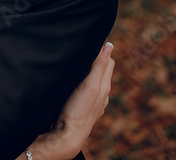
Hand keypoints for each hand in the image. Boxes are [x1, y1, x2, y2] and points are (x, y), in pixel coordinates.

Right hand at [26, 42, 114, 159]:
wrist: (66, 135)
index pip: (108, 61)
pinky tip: (72, 82)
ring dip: (86, 71)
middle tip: (83, 47)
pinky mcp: (80, 107)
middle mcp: (100, 94)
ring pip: (91, 81)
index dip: (102, 50)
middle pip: (100, 70)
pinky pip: (82, 90)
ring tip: (77, 61)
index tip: (91, 39)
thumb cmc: (78, 110)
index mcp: (104, 85)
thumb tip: (109, 45)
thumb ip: (99, 66)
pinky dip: (80, 83)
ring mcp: (91, 102)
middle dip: (95, 59)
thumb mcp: (91, 85)